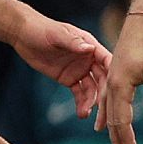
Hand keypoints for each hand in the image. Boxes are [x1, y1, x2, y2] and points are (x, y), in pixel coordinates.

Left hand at [23, 13, 123, 143]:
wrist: (23, 35)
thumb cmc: (42, 29)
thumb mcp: (57, 34)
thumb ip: (73, 42)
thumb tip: (89, 49)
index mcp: (91, 46)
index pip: (108, 62)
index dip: (115, 74)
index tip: (119, 89)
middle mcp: (90, 60)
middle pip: (104, 80)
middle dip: (106, 95)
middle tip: (106, 110)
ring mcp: (81, 70)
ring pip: (93, 89)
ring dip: (92, 102)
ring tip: (87, 114)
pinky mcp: (70, 79)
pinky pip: (79, 93)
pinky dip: (82, 103)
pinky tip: (82, 114)